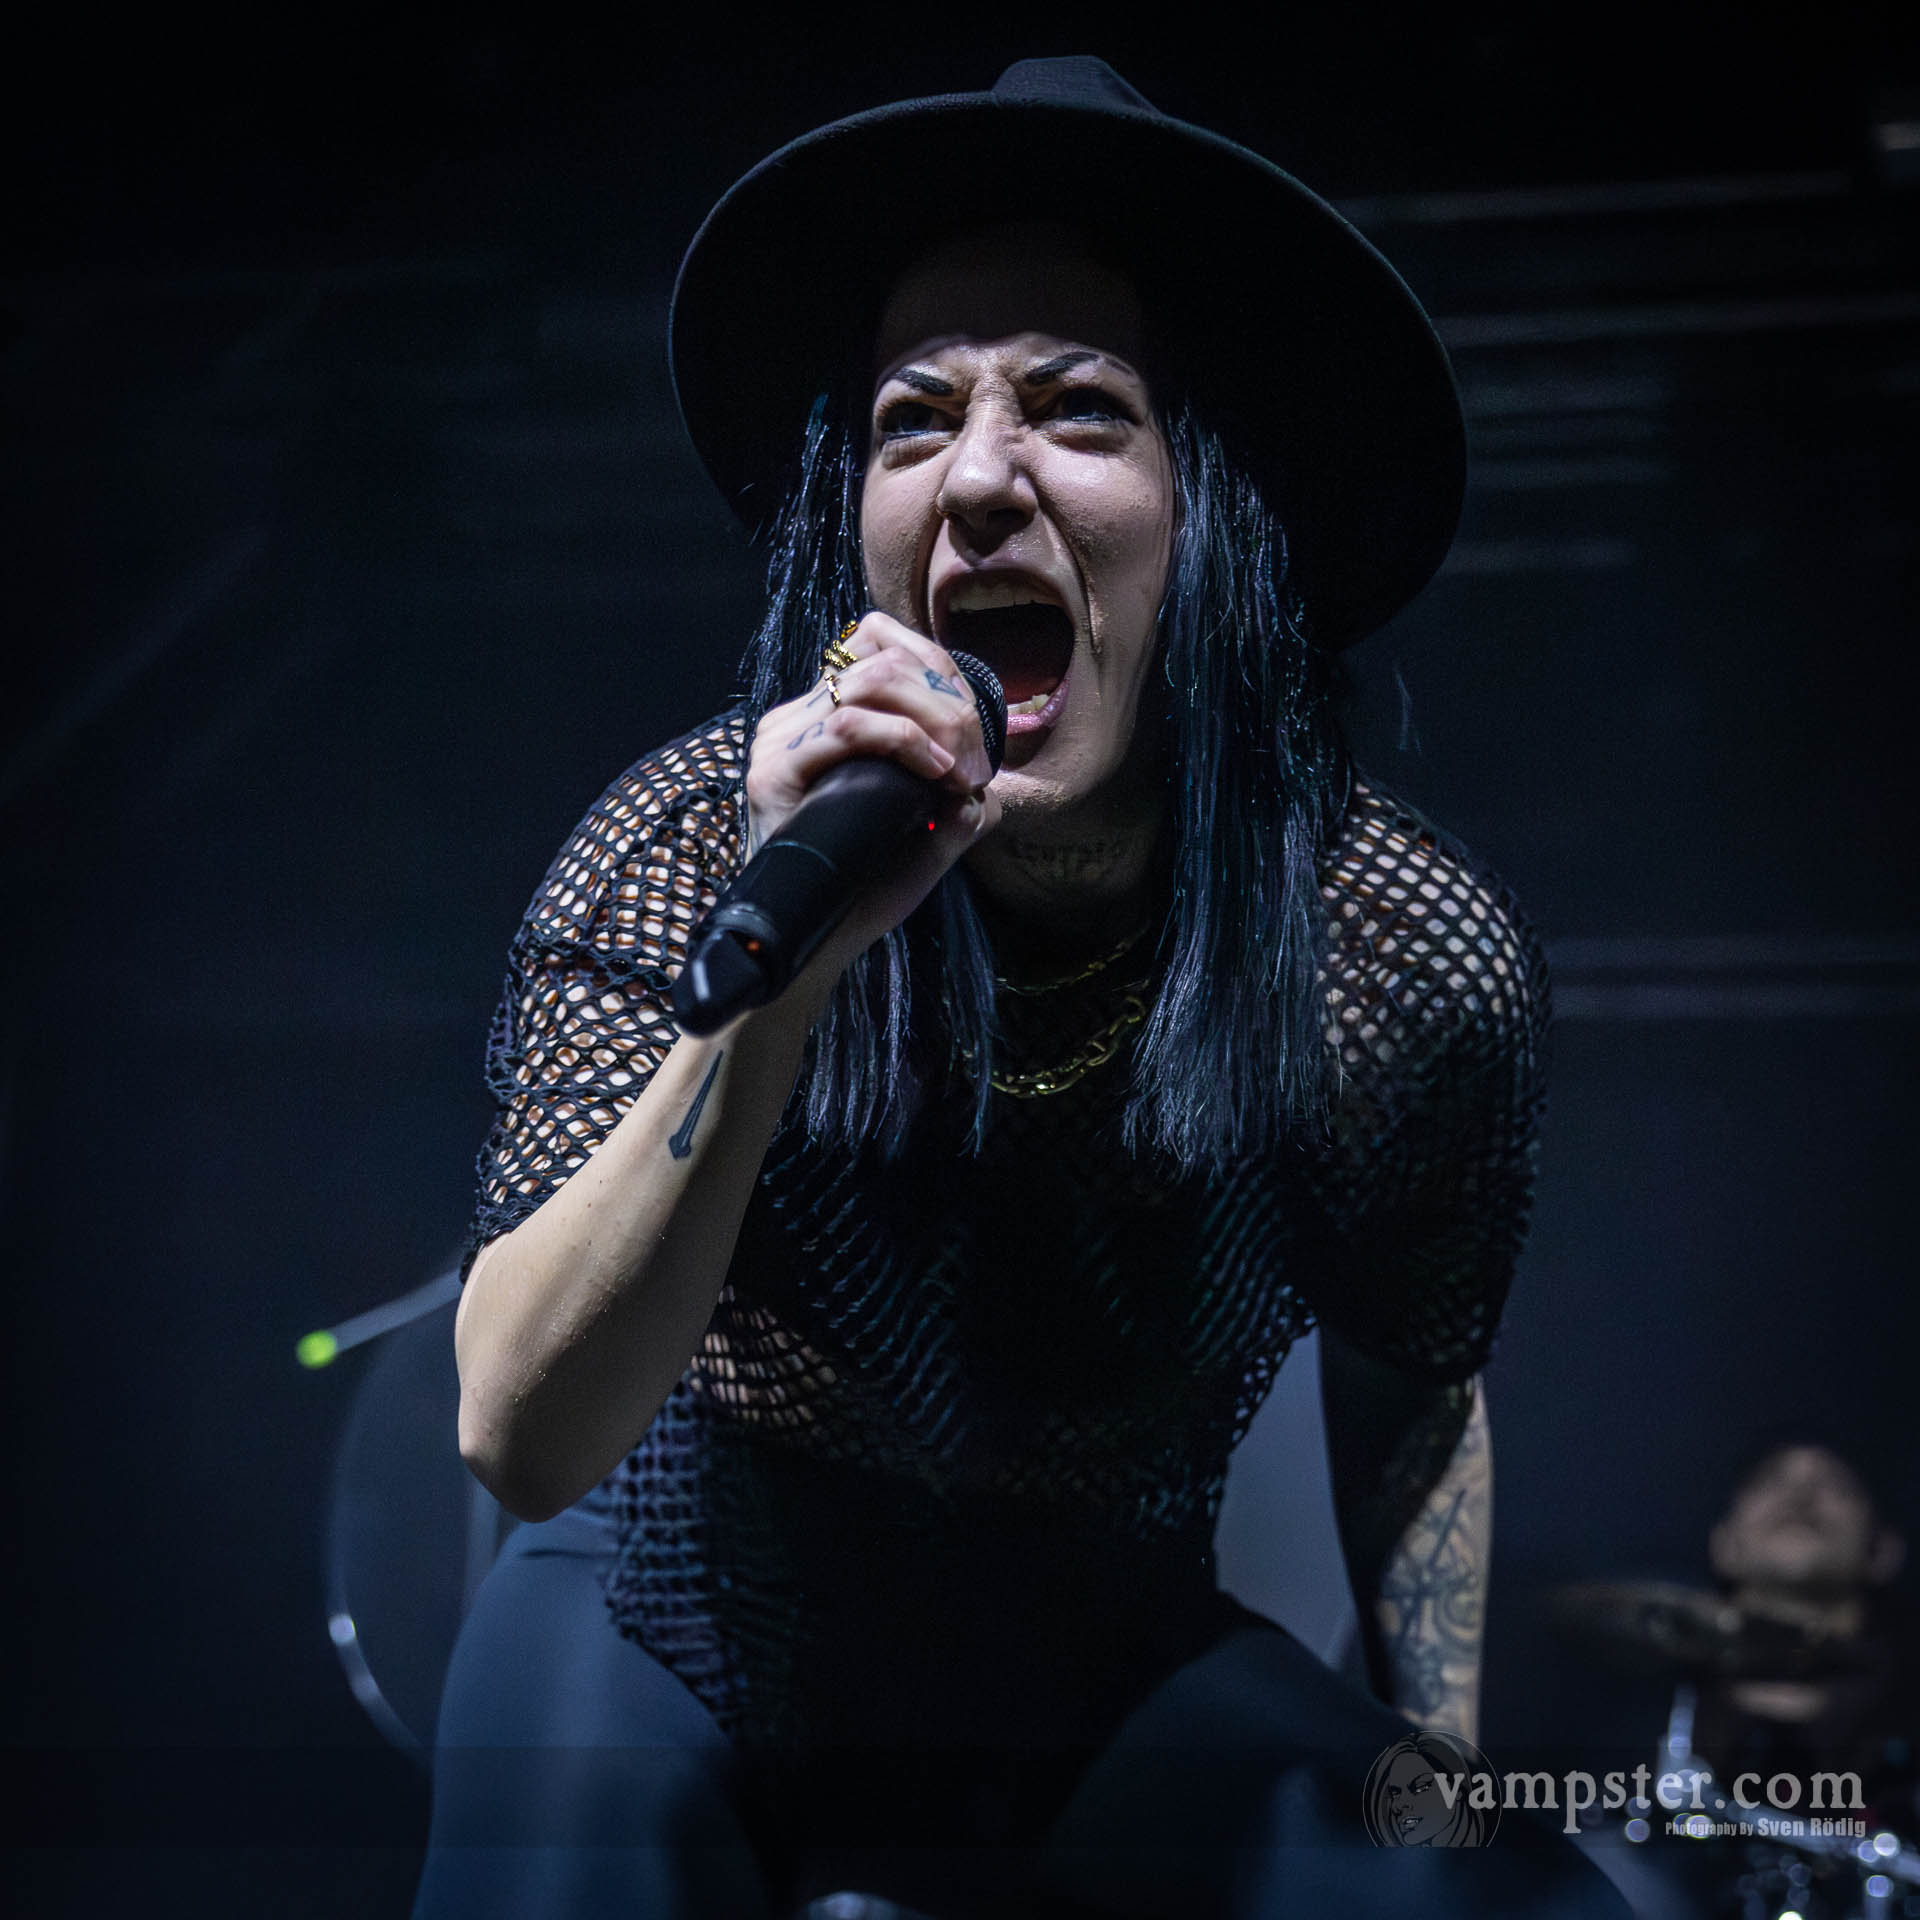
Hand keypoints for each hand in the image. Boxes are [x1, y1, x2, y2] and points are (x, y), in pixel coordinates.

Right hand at [742, 612, 1000, 977]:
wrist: (815, 948)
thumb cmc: (864, 893)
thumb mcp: (928, 841)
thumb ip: (960, 807)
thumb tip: (990, 789)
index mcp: (826, 716)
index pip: (885, 646)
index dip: (946, 674)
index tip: (979, 738)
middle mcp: (799, 717)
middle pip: (888, 658)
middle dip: (952, 703)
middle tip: (978, 765)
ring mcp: (783, 739)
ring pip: (872, 680)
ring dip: (937, 718)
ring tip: (959, 771)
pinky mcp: (775, 770)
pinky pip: (846, 725)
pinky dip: (903, 739)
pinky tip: (933, 773)